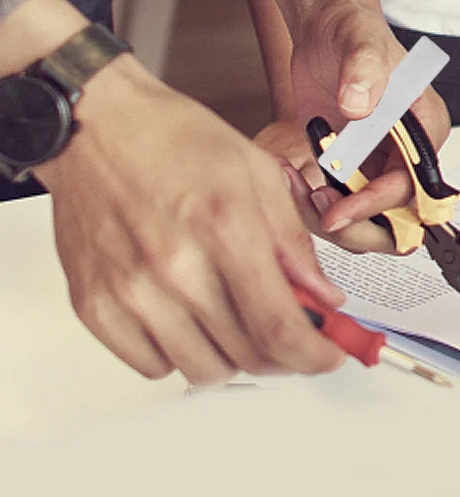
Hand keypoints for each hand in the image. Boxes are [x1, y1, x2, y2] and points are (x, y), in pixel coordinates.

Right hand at [35, 58, 345, 384]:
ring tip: (240, 319)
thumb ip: (292, 241)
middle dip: (283, 354)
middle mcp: (176, 267)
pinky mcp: (95, 306)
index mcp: (226, 227)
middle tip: (294, 333)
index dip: (313, 354)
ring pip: (201, 369)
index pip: (280, 325)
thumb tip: (324, 295)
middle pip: (245, 354)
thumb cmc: (176, 139)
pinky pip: (151, 365)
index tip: (328, 356)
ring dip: (234, 357)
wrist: (97, 126)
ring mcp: (130, 292)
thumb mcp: (257, 172)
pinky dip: (180, 353)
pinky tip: (191, 317)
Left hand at [249, 0, 450, 237]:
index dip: (376, 203)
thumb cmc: (353, 28)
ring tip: (293, 185)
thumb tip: (360, 106)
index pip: (412, 184)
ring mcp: (378, 160)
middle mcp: (407, 150)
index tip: (338, 211)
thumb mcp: (361, 42)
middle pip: (395, 216)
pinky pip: (338, 202)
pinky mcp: (351, 165)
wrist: (326, 28)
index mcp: (426, 126)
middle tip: (315, 209)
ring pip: (364, 216)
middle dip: (354, 222)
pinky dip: (312, 201)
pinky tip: (288, 177)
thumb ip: (364, 69)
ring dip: (327, 213)